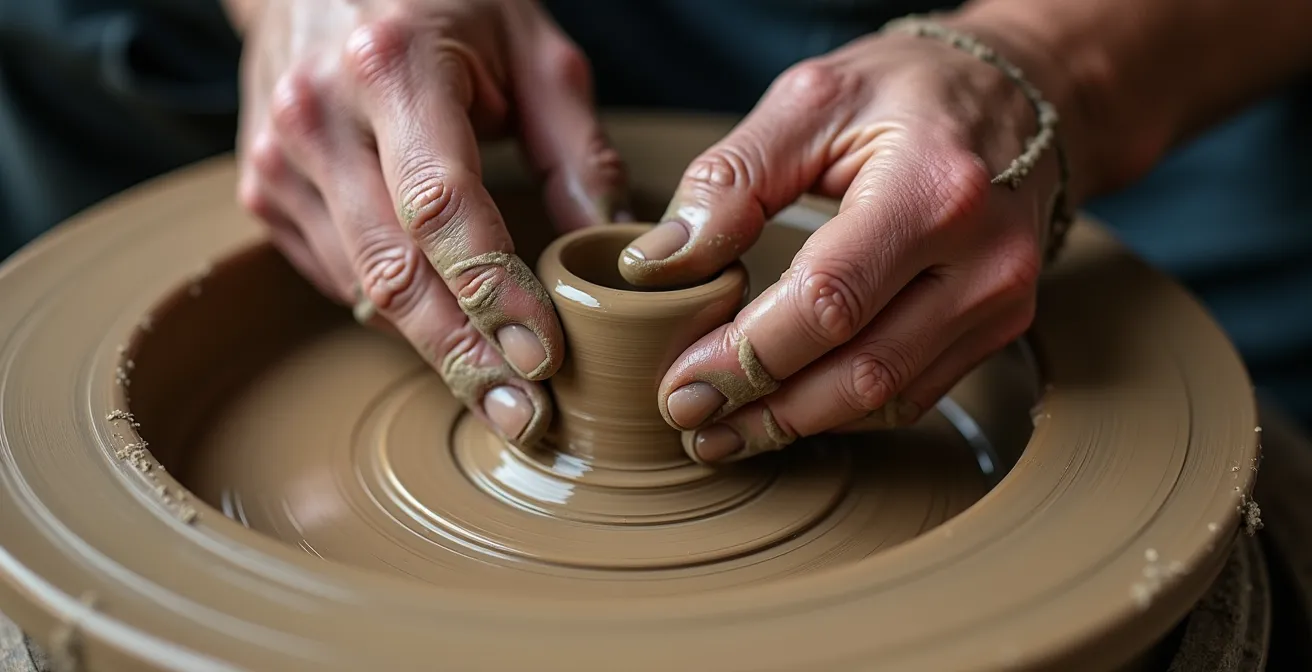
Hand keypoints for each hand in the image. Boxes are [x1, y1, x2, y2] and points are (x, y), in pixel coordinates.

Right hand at [234, 0, 627, 446]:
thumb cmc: (441, 0)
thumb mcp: (530, 47)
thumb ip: (576, 144)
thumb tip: (617, 243)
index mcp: (392, 68)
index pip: (443, 208)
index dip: (494, 293)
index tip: (545, 357)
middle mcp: (318, 118)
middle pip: (395, 273)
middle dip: (466, 357)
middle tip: (527, 417)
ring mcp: (280, 161)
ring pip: (363, 291)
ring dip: (435, 350)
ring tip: (502, 395)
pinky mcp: (266, 192)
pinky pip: (338, 278)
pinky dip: (396, 314)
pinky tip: (446, 333)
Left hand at [623, 20, 1066, 462]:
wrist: (1022, 92)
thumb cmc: (908, 90)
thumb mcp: (809, 102)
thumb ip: (728, 181)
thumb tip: (653, 265)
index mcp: (933, 190)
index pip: (828, 302)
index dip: (746, 357)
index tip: (680, 384)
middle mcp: (983, 261)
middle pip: (859, 370)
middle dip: (763, 408)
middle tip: (689, 418)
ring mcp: (1000, 304)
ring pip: (886, 398)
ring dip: (796, 424)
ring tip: (723, 430)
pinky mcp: (997, 329)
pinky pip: (912, 395)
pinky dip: (841, 412)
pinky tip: (785, 411)